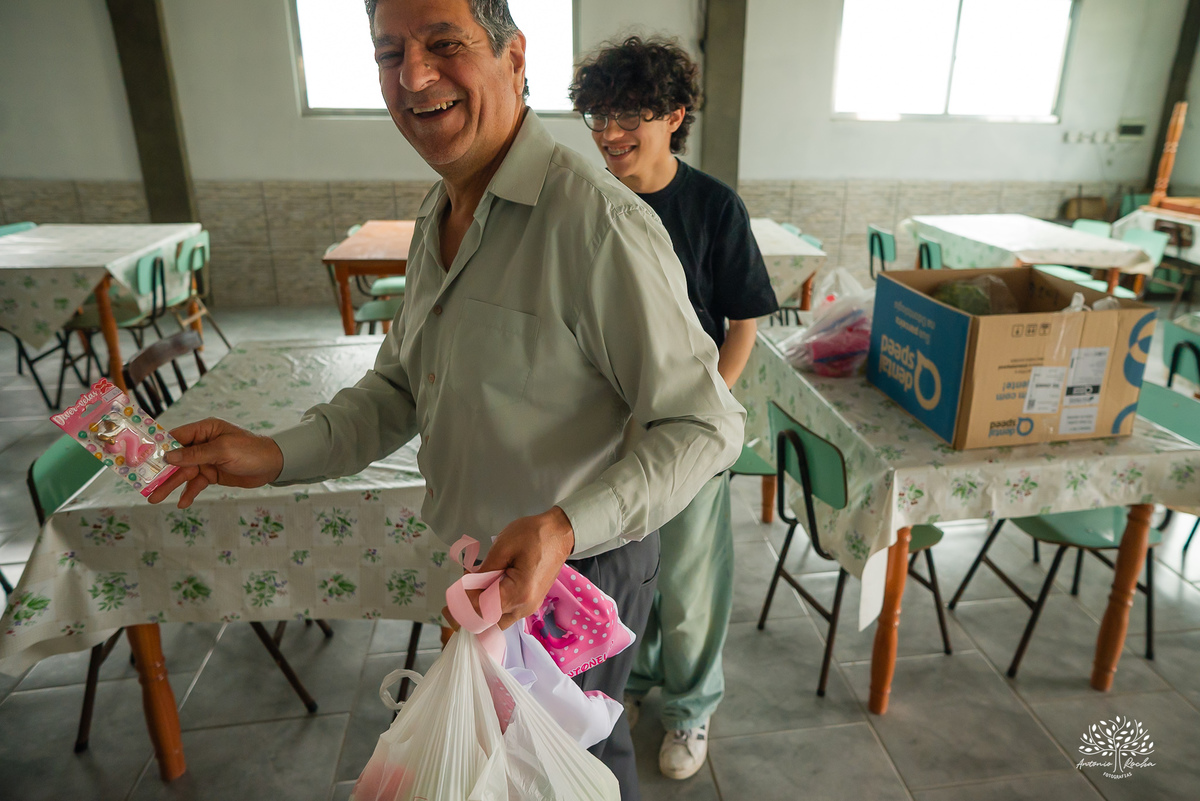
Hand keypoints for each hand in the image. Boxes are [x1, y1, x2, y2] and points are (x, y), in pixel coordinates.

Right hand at [147, 418, 284, 507]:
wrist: (274, 466)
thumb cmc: (251, 451)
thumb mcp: (223, 450)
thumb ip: (196, 454)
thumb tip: (169, 457)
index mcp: (204, 430)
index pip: (175, 437)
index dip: (158, 449)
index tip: (142, 460)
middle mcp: (202, 443)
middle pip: (176, 459)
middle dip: (162, 473)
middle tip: (145, 486)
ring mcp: (206, 459)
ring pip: (183, 473)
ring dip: (170, 486)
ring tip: (155, 499)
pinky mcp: (212, 473)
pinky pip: (196, 483)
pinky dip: (189, 492)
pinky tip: (182, 503)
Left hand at [442, 507, 574, 630]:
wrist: (561, 532)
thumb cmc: (533, 535)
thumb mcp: (503, 547)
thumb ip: (483, 572)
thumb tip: (465, 590)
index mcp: (518, 594)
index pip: (481, 611)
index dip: (462, 606)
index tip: (451, 594)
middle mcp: (524, 608)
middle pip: (487, 623)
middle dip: (468, 612)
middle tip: (455, 595)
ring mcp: (528, 607)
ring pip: (495, 622)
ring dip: (479, 609)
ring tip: (470, 587)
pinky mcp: (529, 602)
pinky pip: (504, 613)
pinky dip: (490, 605)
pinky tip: (484, 587)